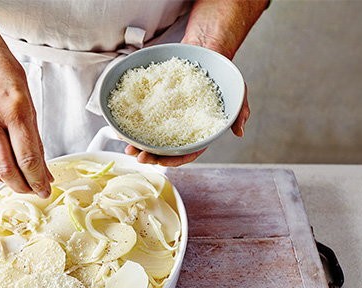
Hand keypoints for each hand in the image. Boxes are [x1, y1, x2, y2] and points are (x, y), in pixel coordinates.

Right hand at [0, 42, 52, 197]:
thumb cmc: (4, 75)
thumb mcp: (28, 104)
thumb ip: (35, 139)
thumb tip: (44, 170)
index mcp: (13, 111)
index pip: (27, 157)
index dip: (38, 179)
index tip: (45, 190)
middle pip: (6, 170)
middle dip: (22, 187)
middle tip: (34, 191)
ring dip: (8, 182)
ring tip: (21, 182)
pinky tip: (6, 166)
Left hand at [125, 0, 265, 166]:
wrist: (208, 52)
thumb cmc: (224, 77)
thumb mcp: (237, 93)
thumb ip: (239, 112)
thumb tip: (240, 132)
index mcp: (199, 134)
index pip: (186, 154)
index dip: (172, 160)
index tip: (159, 161)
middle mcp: (181, 129)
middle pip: (164, 149)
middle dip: (149, 155)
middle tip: (135, 155)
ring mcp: (167, 118)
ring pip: (150, 137)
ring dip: (137, 144)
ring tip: (125, 145)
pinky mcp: (156, 105)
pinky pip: (142, 117)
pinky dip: (132, 124)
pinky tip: (121, 127)